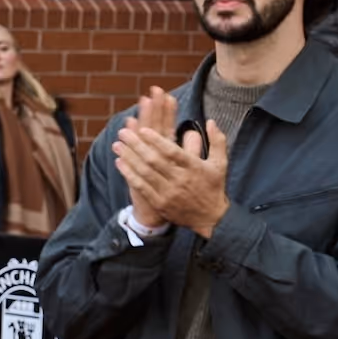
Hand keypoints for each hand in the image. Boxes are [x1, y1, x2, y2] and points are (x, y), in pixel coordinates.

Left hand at [118, 100, 233, 234]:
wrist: (211, 217)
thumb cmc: (213, 186)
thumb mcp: (220, 163)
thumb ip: (217, 140)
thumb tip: (210, 121)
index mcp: (194, 167)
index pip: (172, 152)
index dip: (156, 140)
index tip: (143, 129)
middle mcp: (180, 179)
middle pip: (154, 160)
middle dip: (136, 145)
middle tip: (123, 132)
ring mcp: (169, 192)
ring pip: (145, 173)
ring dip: (129, 158)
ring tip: (116, 144)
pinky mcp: (160, 203)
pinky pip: (141, 187)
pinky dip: (129, 174)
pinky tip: (120, 163)